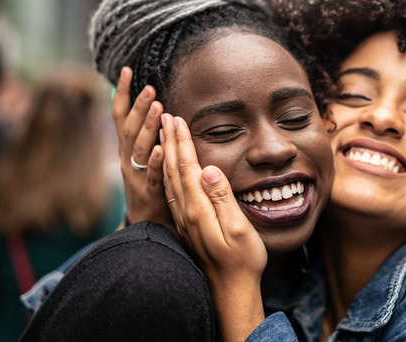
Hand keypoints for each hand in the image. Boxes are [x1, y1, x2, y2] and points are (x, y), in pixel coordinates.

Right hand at [113, 67, 171, 229]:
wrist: (146, 225)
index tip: (127, 70)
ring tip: (157, 107)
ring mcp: (136, 176)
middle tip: (150, 88)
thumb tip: (149, 104)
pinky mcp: (149, 193)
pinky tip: (163, 148)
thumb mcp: (141, 158)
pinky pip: (152, 175)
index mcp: (126, 149)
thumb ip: (144, 134)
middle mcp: (127, 160)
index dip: (122, 94)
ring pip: (140, 149)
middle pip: (130, 130)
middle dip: (138, 107)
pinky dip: (156, 161)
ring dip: (148, 127)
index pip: (120, 117)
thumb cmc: (148, 185)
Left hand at [160, 113, 266, 341]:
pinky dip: (168, 171)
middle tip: (164, 114)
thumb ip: (222, 198)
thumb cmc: (242, 261)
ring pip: (170, 179)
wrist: (230, 290)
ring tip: (163, 133)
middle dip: (169, 140)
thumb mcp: (239, 229)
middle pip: (174, 169)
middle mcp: (186, 212)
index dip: (182, 141)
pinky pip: (172, 191)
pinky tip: (169, 166)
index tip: (177, 117)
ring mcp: (184, 220)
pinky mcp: (187, 225)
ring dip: (166, 153)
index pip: (187, 167)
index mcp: (198, 209)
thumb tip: (208, 169)